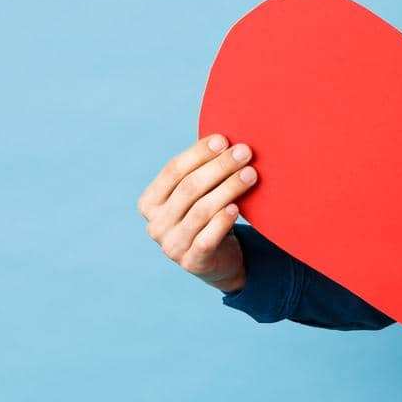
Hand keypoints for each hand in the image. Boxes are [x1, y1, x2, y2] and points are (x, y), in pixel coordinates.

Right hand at [138, 133, 258, 292]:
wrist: (218, 258)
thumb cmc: (209, 215)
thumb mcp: (199, 193)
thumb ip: (202, 170)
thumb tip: (227, 139)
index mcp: (151, 202)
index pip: (173, 171)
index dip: (198, 153)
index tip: (224, 139)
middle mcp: (156, 224)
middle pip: (189, 188)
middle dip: (220, 166)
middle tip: (245, 152)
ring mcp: (172, 245)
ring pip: (201, 210)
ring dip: (228, 188)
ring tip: (251, 174)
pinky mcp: (192, 262)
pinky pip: (207, 238)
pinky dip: (222, 221)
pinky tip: (236, 208)